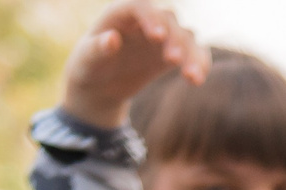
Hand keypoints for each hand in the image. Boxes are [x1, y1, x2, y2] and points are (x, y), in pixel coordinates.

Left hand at [57, 1, 206, 130]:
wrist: (99, 86)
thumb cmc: (88, 68)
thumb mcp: (86, 60)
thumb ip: (97, 49)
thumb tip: (112, 39)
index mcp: (120, 13)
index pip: (140, 6)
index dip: (151, 17)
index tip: (157, 37)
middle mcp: (145, 20)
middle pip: (168, 18)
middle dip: (173, 37)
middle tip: (173, 60)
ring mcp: (161, 37)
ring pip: (186, 35)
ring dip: (192, 53)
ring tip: (191, 76)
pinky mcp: (172, 54)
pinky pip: (194, 53)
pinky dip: (200, 63)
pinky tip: (197, 80)